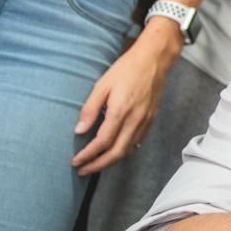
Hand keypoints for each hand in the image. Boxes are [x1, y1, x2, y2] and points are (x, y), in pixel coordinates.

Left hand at [72, 19, 181, 175]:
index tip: (76, 161)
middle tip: (83, 170)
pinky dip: (124, 151)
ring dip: (110, 161)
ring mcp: (145, 121)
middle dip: (98, 165)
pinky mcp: (151, 119)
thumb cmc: (126, 69)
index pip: (102, 142)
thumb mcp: (102, 85)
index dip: (88, 155)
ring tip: (96, 164)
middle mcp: (134, 120)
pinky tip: (115, 151)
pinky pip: (137, 142)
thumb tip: (79, 130)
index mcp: (120, 111)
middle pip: (116, 153)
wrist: (154, 60)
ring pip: (128, 150)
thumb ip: (90, 109)